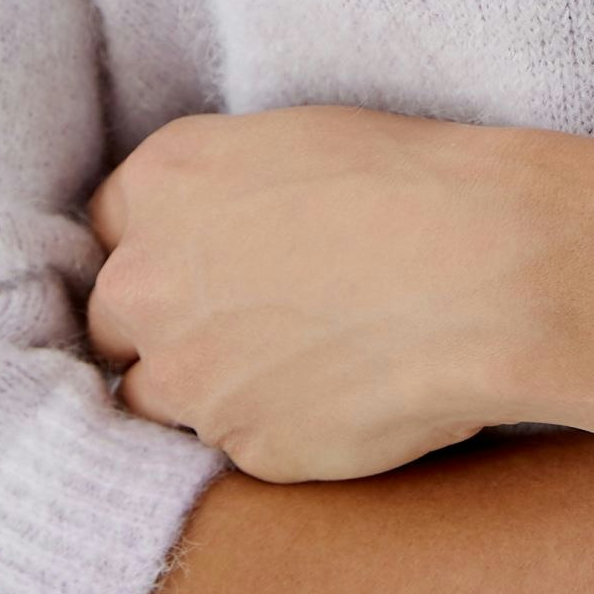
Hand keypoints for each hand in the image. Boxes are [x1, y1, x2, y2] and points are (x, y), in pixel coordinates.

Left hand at [83, 101, 567, 481]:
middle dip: (165, 326)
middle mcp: (148, 279)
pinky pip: (234, 445)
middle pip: (115, 321)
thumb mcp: (289, 145)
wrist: (486, 263)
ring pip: (162, 397)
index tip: (195, 263)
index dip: (156, 249)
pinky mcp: (241, 448)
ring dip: (210, 386)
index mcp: (162, 182)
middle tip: (247, 318)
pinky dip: (272, 426)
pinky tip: (337, 393)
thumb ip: (214, 198)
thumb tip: (202, 243)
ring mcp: (188, 375)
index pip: (108, 229)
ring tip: (299, 360)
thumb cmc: (411, 183)